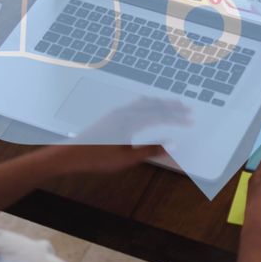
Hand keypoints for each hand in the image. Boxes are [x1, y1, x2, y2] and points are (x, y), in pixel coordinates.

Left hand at [49, 97, 191, 173]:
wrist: (70, 154)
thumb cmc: (97, 158)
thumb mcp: (127, 158)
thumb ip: (151, 150)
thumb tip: (172, 144)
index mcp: (130, 121)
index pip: (159, 116)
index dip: (177, 117)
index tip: (190, 119)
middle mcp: (124, 112)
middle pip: (153, 105)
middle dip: (171, 106)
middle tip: (187, 108)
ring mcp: (116, 113)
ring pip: (143, 102)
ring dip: (159, 103)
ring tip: (172, 105)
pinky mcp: (111, 116)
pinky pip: (135, 104)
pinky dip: (148, 104)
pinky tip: (148, 108)